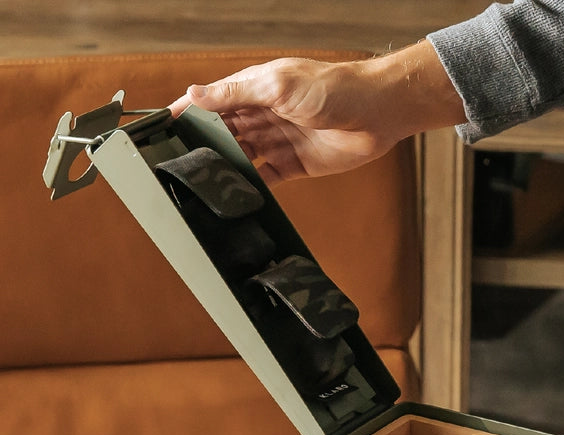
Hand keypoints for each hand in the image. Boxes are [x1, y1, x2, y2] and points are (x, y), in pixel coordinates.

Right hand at [168, 42, 465, 183]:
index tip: (160, 128)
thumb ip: (236, 93)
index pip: (211, 102)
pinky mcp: (295, 165)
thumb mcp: (278, 84)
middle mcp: (263, 114)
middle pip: (223, 133)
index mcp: (255, 88)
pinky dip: (252, 186)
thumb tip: (194, 95)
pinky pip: (266, 178)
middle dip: (201, 145)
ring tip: (202, 183)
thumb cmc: (333, 88)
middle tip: (176, 164)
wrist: (377, 113)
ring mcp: (278, 140)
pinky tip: (236, 195)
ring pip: (241, 157)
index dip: (187, 114)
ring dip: (225, 168)